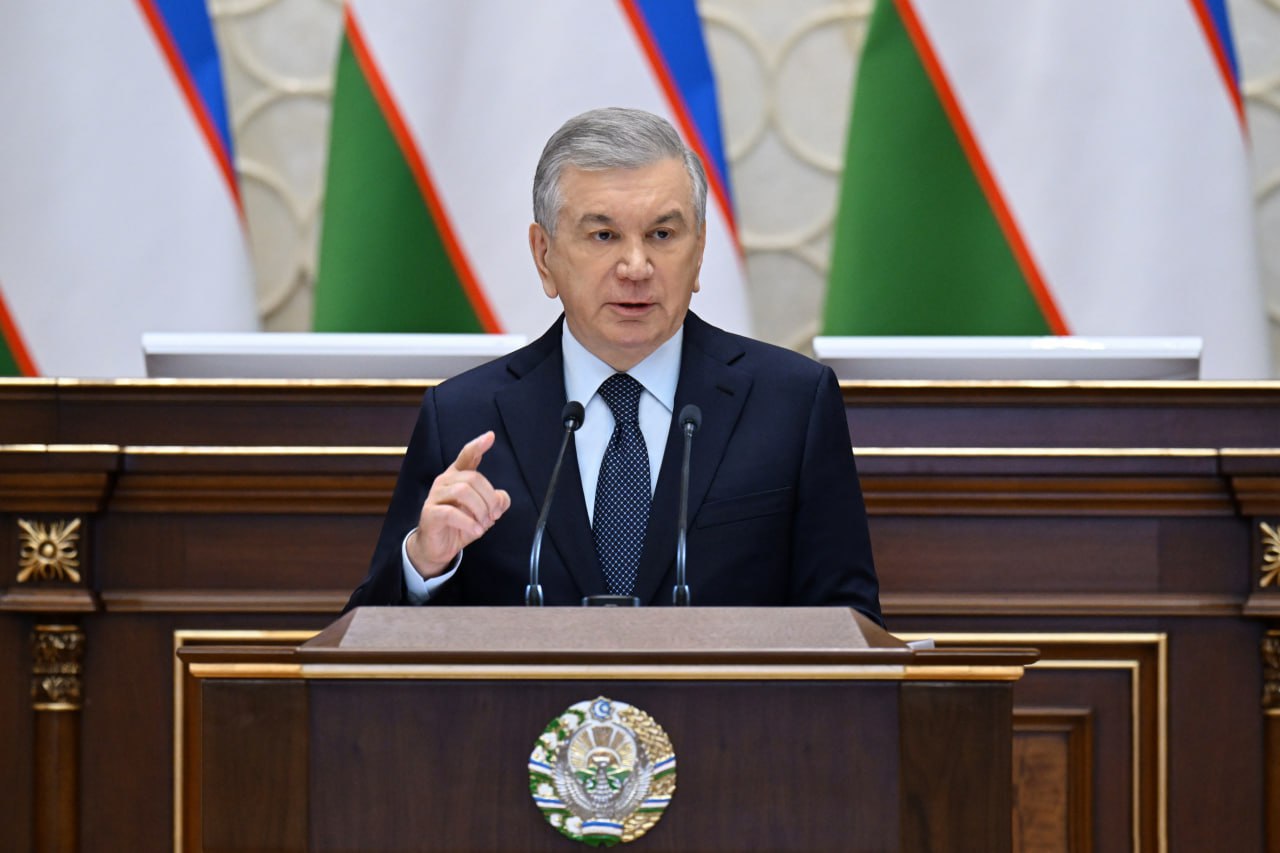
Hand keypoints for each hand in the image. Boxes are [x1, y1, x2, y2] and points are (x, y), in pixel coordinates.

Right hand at [407, 431, 510, 578]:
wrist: (437, 547)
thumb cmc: (460, 525)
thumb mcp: (484, 513)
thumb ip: (496, 502)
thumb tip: (502, 500)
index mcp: (457, 477)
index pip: (467, 456)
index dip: (478, 446)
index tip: (490, 436)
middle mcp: (445, 482)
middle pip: (473, 478)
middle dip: (489, 498)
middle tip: (494, 516)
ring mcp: (435, 497)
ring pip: (463, 492)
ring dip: (480, 510)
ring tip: (483, 524)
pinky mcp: (430, 513)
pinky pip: (451, 512)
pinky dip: (468, 523)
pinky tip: (475, 531)